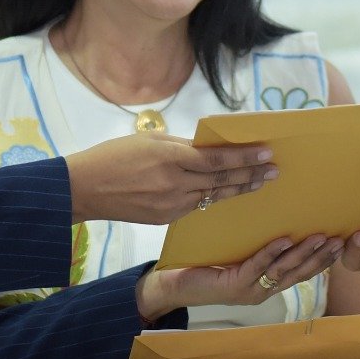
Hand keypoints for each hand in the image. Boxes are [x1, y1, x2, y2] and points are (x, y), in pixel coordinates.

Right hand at [66, 132, 276, 223]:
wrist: (85, 189)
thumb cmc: (114, 156)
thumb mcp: (148, 140)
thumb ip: (180, 145)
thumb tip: (207, 148)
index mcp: (169, 157)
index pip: (216, 159)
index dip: (244, 157)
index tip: (266, 153)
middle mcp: (174, 183)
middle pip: (221, 179)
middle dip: (250, 175)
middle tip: (274, 171)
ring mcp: (171, 204)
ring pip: (212, 195)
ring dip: (238, 188)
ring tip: (261, 183)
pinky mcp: (165, 218)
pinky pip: (196, 206)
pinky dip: (214, 198)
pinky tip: (229, 193)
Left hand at [136, 233, 343, 319]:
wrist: (173, 286)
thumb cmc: (204, 268)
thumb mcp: (237, 257)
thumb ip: (258, 247)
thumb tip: (279, 220)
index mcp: (266, 284)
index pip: (302, 272)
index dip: (323, 260)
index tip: (341, 243)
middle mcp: (262, 291)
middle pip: (299, 273)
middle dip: (321, 257)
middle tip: (341, 240)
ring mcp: (250, 290)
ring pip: (283, 270)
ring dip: (304, 253)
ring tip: (320, 237)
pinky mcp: (234, 285)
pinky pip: (257, 265)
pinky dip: (272, 252)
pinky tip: (285, 239)